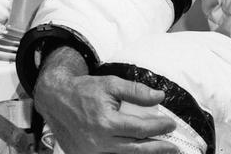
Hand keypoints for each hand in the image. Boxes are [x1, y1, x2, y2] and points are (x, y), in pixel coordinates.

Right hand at [33, 48, 178, 153]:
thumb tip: (159, 96)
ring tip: (159, 151)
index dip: (158, 127)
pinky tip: (137, 152)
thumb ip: (136, 91)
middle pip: (136, 149)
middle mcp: (99, 142)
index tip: (171, 124)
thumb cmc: (84, 90)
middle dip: (157, 148)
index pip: (140, 129)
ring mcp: (91, 153)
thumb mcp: (111, 84)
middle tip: (173, 147)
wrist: (56, 100)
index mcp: (106, 122)